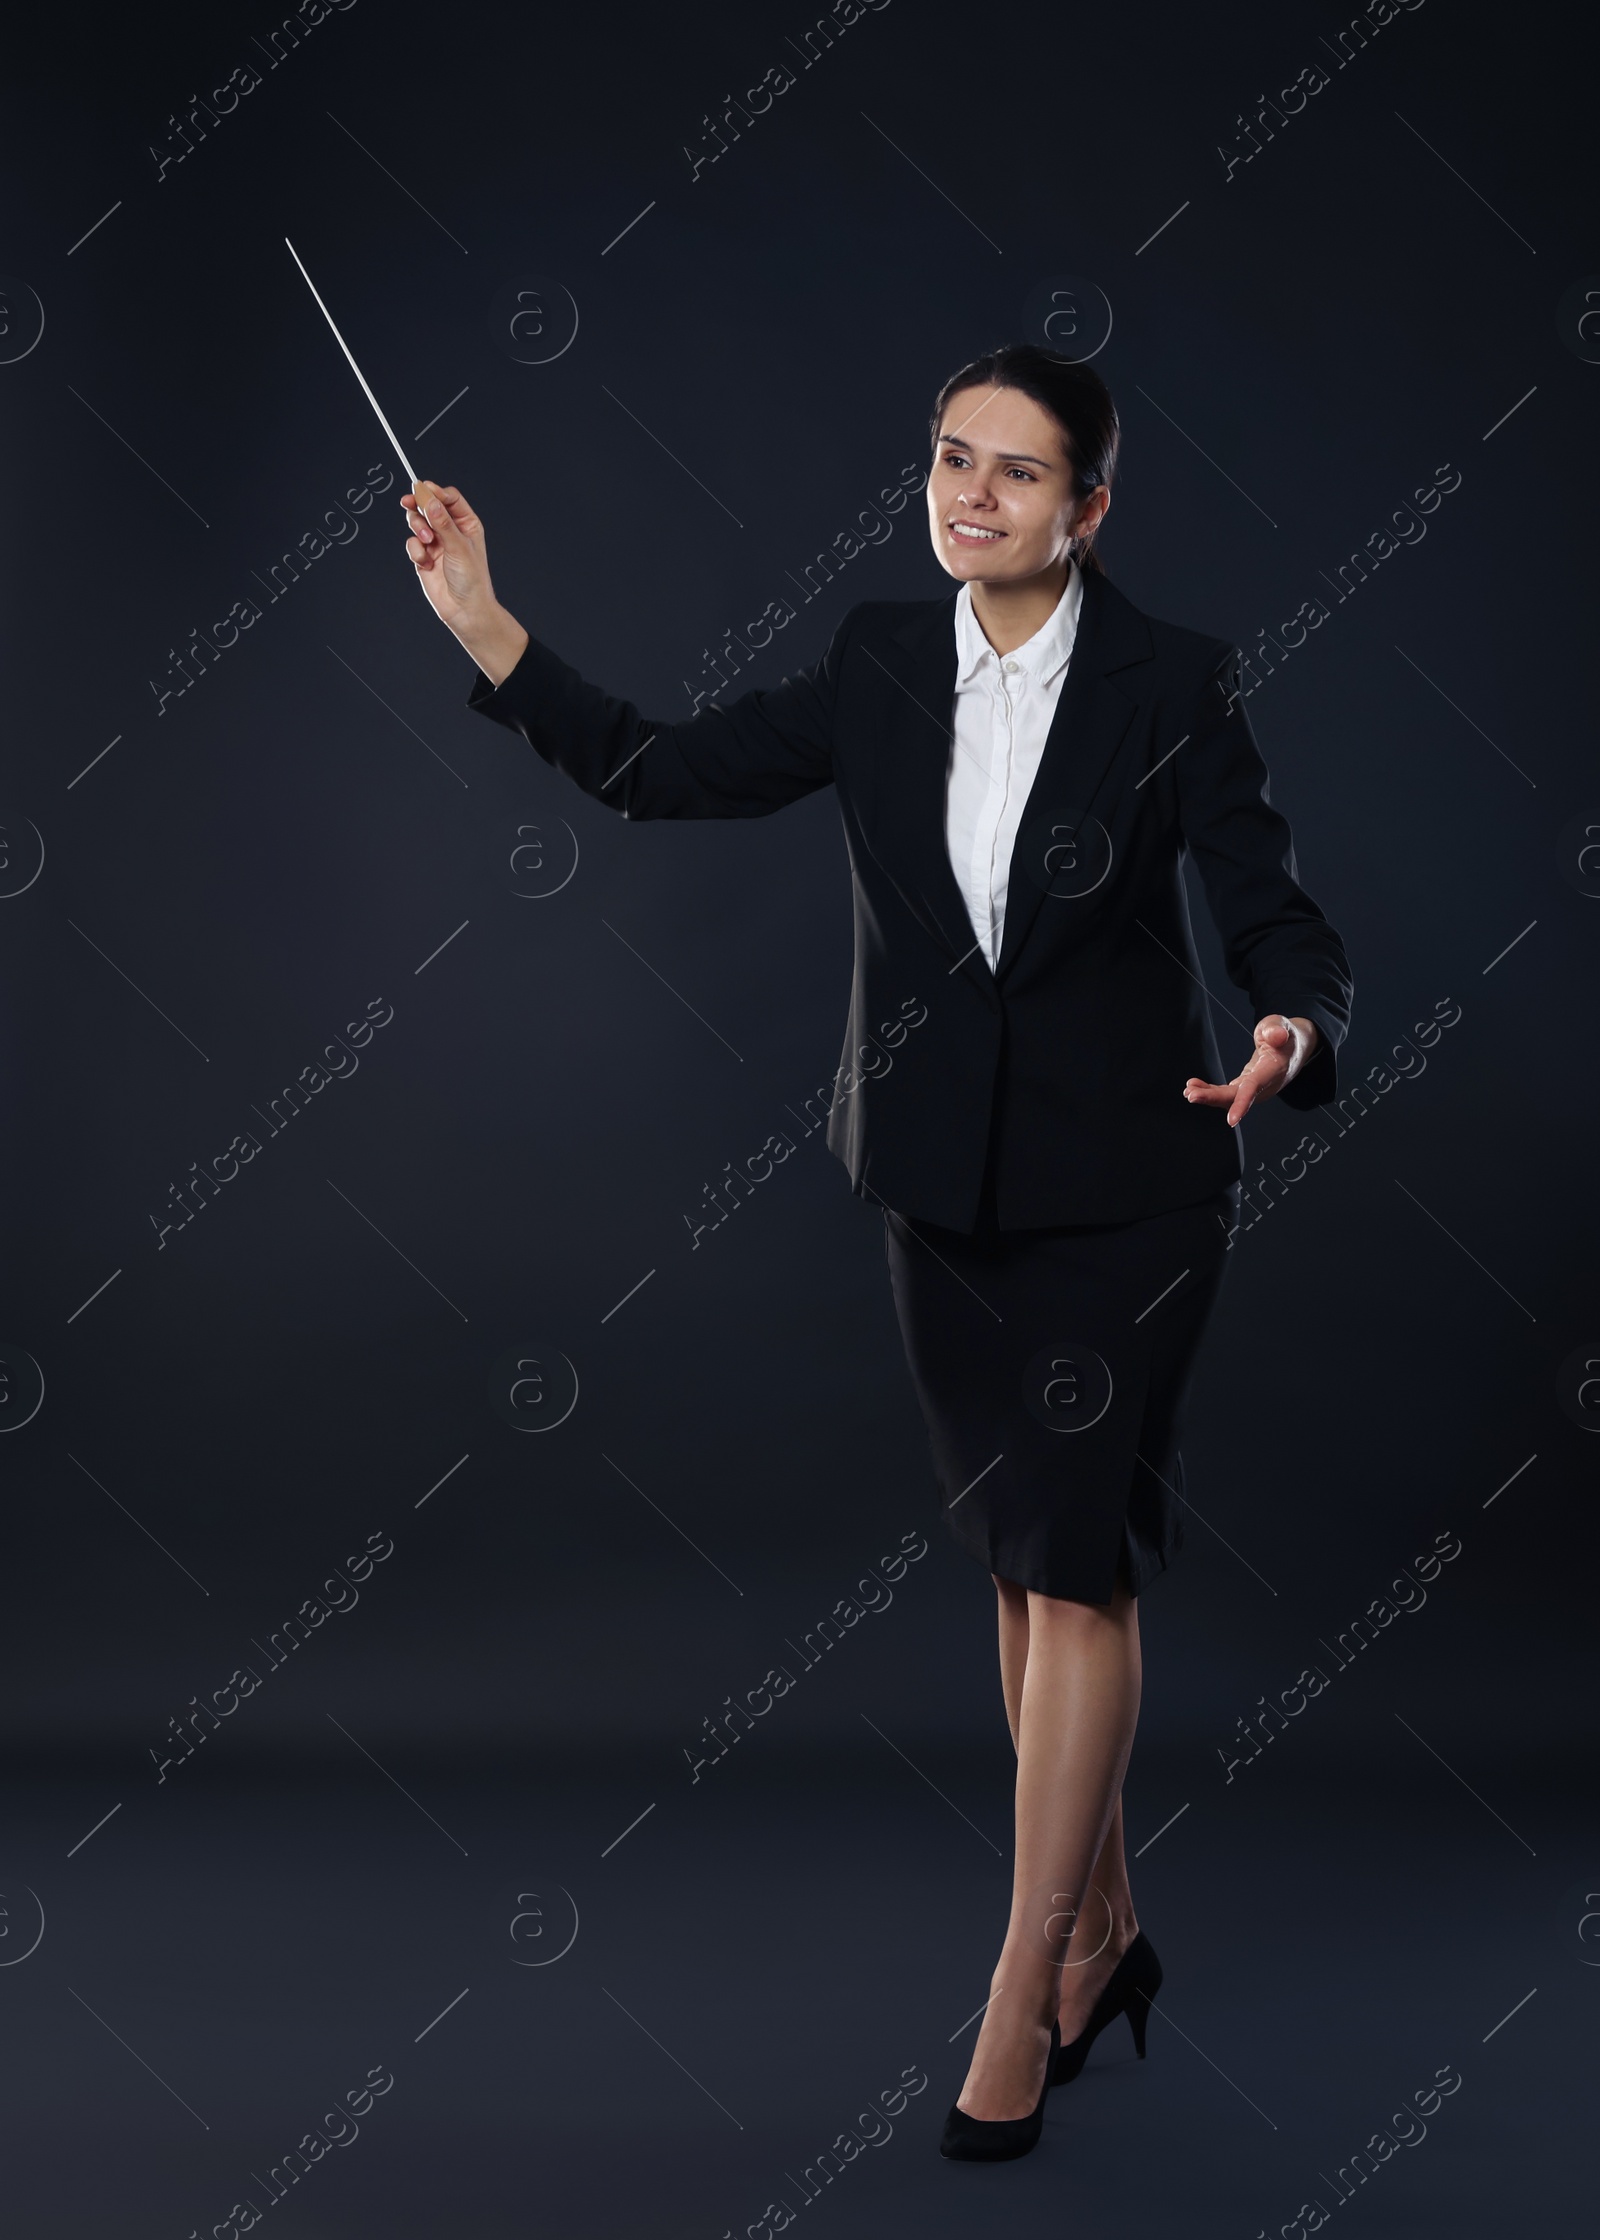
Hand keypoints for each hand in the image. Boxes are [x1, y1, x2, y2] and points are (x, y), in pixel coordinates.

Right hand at [400, 481, 527, 684]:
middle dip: (419, 507)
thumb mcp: (458, 546)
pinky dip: (415, 551)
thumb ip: (442, 522)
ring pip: (417, 522)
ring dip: (417, 528)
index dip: (435, 492)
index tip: (421, 488)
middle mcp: (450, 530)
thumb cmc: (471, 579)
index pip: (449, 498)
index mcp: (466, 523)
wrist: (464, 610)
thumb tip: (429, 498)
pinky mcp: (423, 557)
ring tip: (426, 541)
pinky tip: (425, 563)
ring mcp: (436, 543)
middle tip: (409, 504)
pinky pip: (412, 544)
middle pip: (428, 506)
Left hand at [1183, 1015, 1318, 1127]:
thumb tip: (1277, 1036)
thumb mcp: (1282, 1025)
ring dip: (1208, 1096)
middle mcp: (1264, 1085)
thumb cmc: (1285, 1035)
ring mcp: (1255, 1089)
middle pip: (1236, 1096)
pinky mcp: (1246, 1087)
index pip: (1255, 1087)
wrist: (1293, 1048)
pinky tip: (1193, 1087)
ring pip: (1230, 1098)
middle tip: (1191, 1095)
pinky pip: (1227, 1094)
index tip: (1231, 1121)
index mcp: (1273, 1070)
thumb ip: (1276, 1030)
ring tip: (1188, 1091)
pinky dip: (1210, 1092)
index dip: (1242, 1103)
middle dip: (1213, 1098)